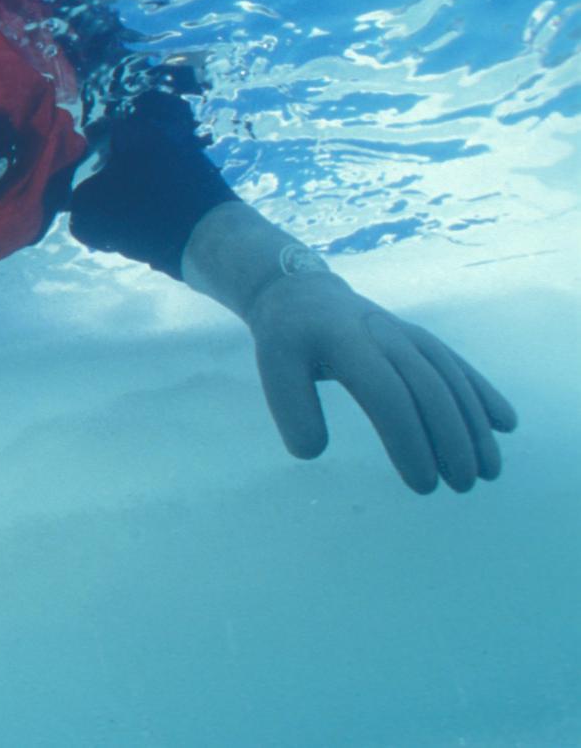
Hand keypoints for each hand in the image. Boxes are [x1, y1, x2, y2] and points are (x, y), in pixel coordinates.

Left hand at [243, 268, 518, 493]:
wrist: (302, 293)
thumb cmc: (288, 339)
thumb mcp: (273, 366)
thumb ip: (290, 407)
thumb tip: (311, 452)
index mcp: (347, 342)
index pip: (387, 395)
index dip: (408, 440)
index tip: (422, 484)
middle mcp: (385, 334)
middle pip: (429, 389)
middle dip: (451, 440)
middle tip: (462, 487)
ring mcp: (407, 335)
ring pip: (451, 379)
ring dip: (475, 426)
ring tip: (489, 472)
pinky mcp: (421, 339)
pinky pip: (458, 365)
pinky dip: (482, 393)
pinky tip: (506, 424)